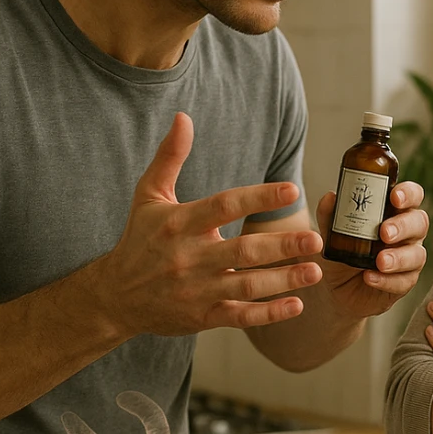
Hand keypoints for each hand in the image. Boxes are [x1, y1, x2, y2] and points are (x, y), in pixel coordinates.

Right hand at [95, 112, 324, 336]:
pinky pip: (239, 315)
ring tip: (316, 270)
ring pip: (246, 284)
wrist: (116, 297)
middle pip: (243, 249)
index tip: (292, 189)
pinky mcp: (201, 316)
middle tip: (316, 239)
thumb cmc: (139, 240)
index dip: (259, 197)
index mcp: (180, 223)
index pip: (224, 206)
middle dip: (282, 244)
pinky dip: (268, 313)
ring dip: (283, 279)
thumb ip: (169, 157)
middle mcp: (189, 257)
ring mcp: (196, 289)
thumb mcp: (149, 195)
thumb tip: (183, 117)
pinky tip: (296, 305)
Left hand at [316, 182, 428, 317]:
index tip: (395, 197)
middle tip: (384, 232)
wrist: (335, 288)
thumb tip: (330, 198)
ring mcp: (409, 258)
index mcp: (393, 212)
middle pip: (419, 222)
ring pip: (417, 254)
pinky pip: (403, 281)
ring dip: (399, 257)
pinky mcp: (404, 282)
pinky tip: (370, 278)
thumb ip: (330, 216)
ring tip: (380, 261)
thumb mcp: (331, 234)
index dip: (408, 194)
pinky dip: (386, 280)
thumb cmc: (341, 253)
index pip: (412, 196)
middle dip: (403, 226)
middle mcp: (407, 233)